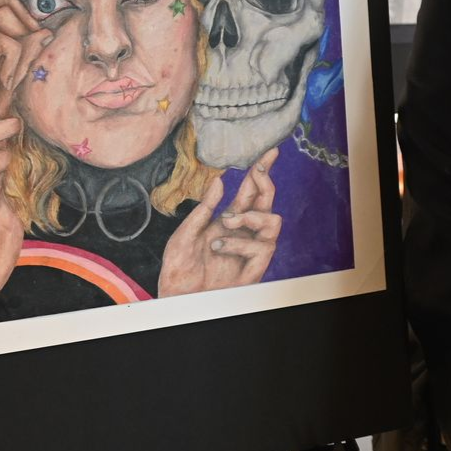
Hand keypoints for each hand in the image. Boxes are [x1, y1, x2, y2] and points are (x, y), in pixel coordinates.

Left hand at [159, 147, 281, 295]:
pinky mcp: (253, 268)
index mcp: (229, 220)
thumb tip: (220, 181)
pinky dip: (239, 243)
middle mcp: (244, 233)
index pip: (251, 192)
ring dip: (252, 216)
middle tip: (258, 170)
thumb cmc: (179, 268)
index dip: (262, 171)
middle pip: (267, 202)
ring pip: (273, 221)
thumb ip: (203, 209)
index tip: (270, 151)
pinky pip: (262, 248)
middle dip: (266, 182)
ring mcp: (251, 250)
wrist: (177, 299)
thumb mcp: (184, 233)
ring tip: (227, 222)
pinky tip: (219, 246)